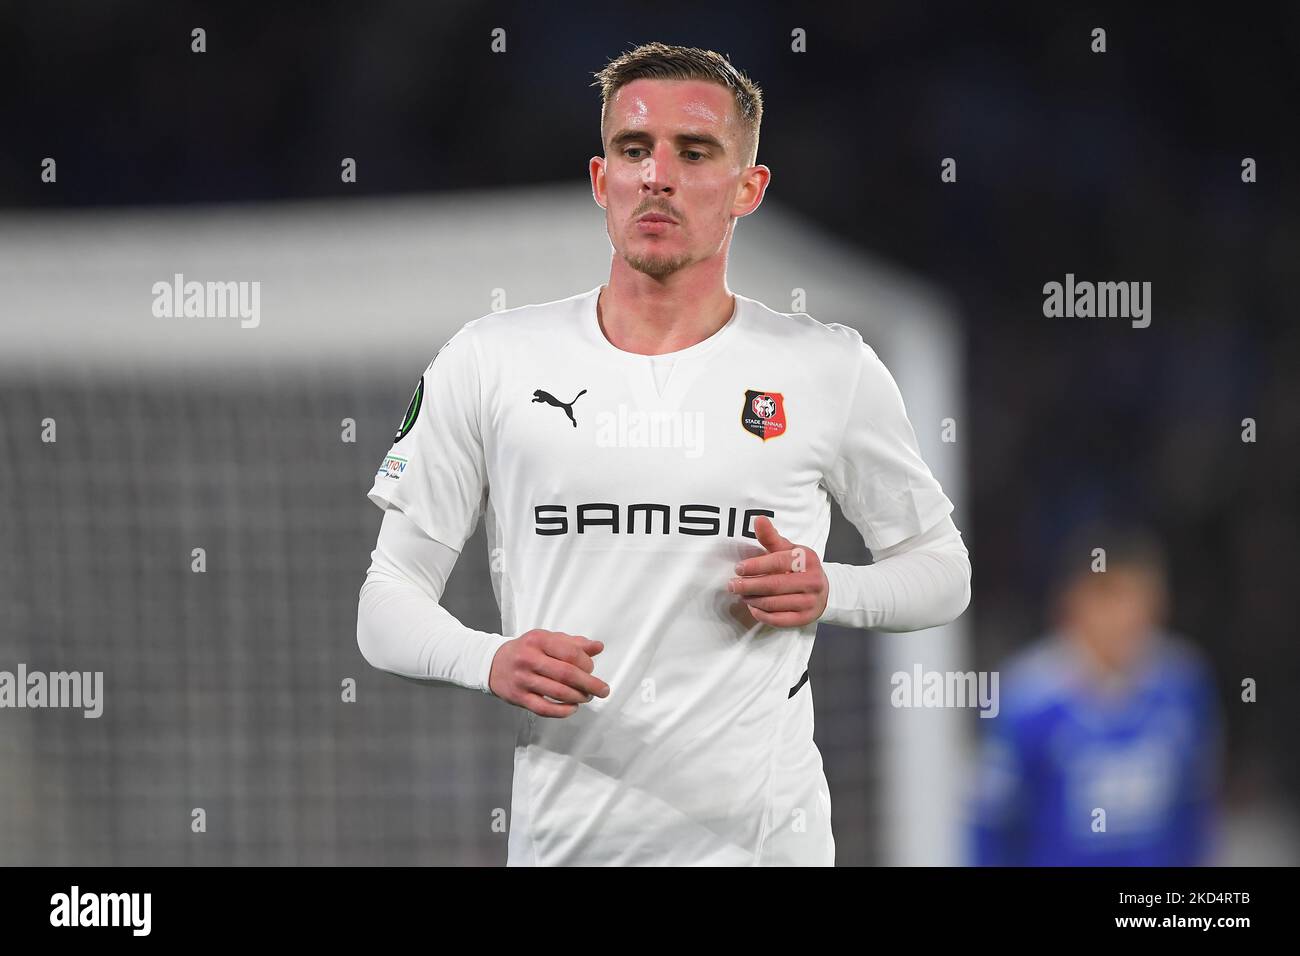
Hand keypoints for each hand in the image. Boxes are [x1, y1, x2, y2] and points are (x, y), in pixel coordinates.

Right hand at [488, 629, 609, 717]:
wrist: (493, 663)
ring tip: (587, 697)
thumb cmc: (526, 650)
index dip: (587, 663)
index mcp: (538, 640)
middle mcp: (529, 659)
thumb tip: (598, 647)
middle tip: (602, 690)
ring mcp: (522, 679)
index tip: (592, 669)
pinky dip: (562, 711)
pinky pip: (544, 708)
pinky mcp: (518, 697)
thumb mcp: (547, 639)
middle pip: (566, 674)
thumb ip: (573, 643)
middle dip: (589, 684)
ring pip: (558, 692)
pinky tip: (572, 708)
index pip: (570, 652)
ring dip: (578, 697)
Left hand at [728, 515, 829, 626]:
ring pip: (775, 603)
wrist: (824, 591)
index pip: (779, 562)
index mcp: (807, 560)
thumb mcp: (788, 550)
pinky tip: (753, 608)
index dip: (756, 565)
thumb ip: (771, 537)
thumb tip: (758, 519)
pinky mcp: (805, 618)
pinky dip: (762, 615)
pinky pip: (779, 619)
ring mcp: (810, 601)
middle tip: (732, 585)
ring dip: (753, 600)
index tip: (738, 569)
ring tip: (741, 595)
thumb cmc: (800, 568)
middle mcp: (812, 581)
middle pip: (775, 585)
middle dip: (750, 586)